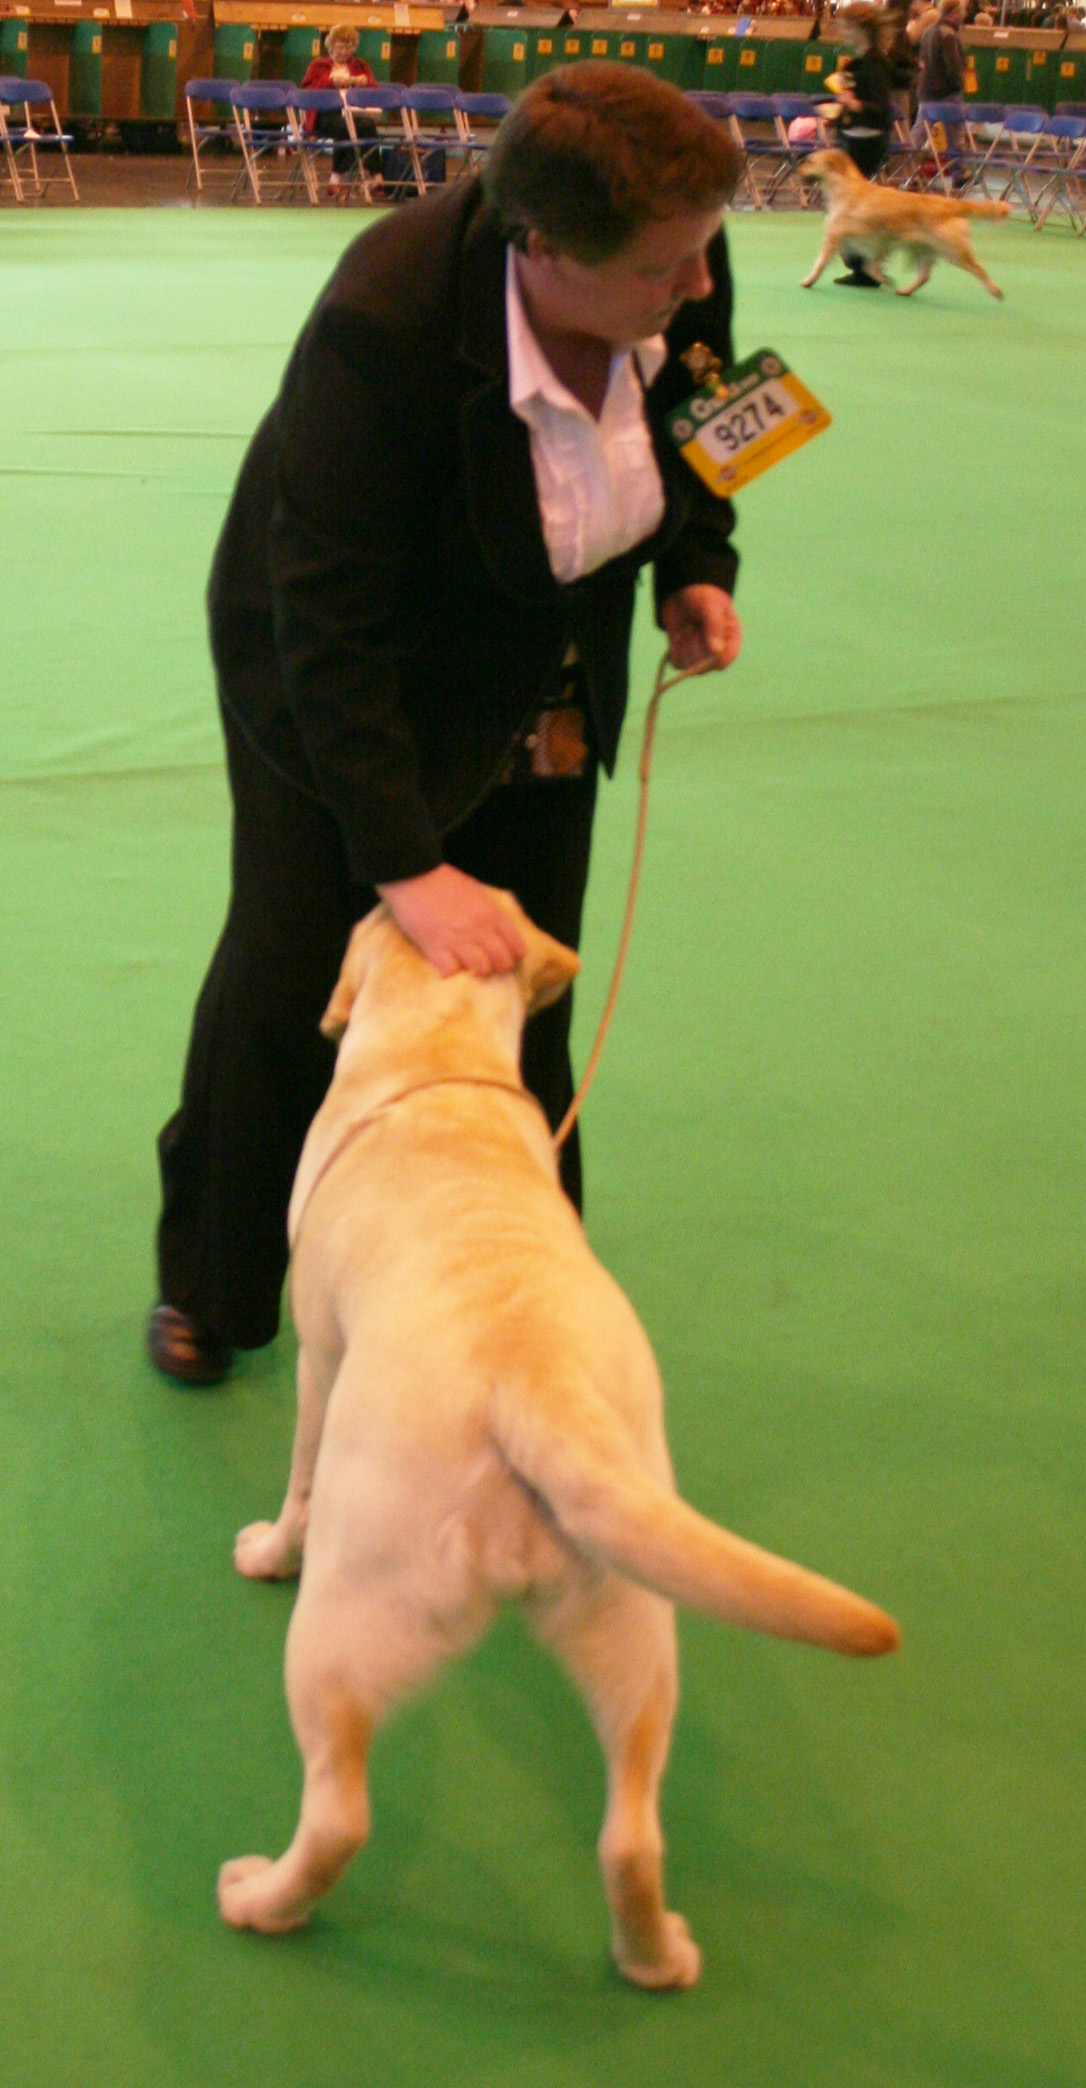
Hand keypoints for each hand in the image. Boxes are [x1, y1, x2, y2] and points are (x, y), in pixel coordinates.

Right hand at [377, 864, 526, 977]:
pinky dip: (450, 971)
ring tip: (469, 966)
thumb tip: (499, 932)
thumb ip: (490, 913)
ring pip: (482, 969)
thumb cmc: (445, 882)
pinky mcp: (435, 947)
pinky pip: (451, 971)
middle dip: (498, 968)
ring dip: (477, 971)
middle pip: (503, 962)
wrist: (414, 875)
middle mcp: (480, 929)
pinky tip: (447, 964)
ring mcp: (458, 939)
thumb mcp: (478, 893)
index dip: (513, 956)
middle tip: (489, 965)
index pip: (517, 946)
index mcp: (493, 914)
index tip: (506, 957)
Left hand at [659, 586, 742, 673]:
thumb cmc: (702, 595)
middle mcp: (717, 652)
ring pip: (691, 668)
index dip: (714, 656)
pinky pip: (678, 665)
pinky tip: (678, 637)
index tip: (705, 642)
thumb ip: (714, 626)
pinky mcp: (684, 657)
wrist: (682, 591)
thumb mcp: (710, 605)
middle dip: (696, 647)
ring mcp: (700, 656)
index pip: (726, 659)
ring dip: (685, 648)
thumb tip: (716, 651)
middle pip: (706, 666)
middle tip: (694, 628)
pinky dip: (675, 651)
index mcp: (731, 639)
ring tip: (687, 630)